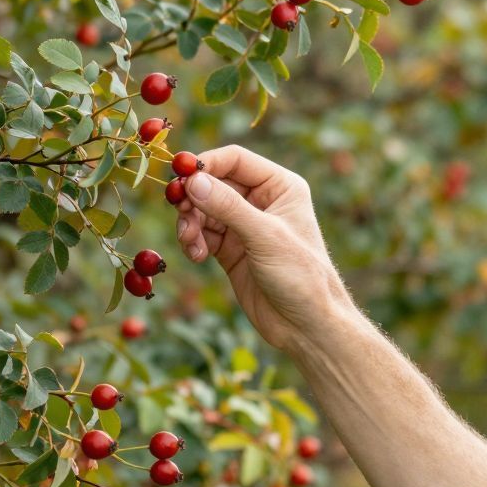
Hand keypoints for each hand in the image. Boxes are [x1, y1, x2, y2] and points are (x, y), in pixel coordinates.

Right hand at [172, 145, 350, 353]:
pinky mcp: (231, 250)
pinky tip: (195, 256)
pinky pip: (202, 234)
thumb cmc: (300, 276)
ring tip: (191, 243)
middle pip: (213, 184)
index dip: (206, 164)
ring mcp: (244, 226)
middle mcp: (261, 201)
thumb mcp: (265, 236)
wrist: (306, 327)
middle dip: (194, 198)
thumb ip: (228, 207)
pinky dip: (193, 241)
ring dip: (190, 223)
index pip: (235, 159)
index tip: (180, 177)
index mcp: (280, 186)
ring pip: (203, 210)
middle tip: (181, 214)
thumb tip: (192, 181)